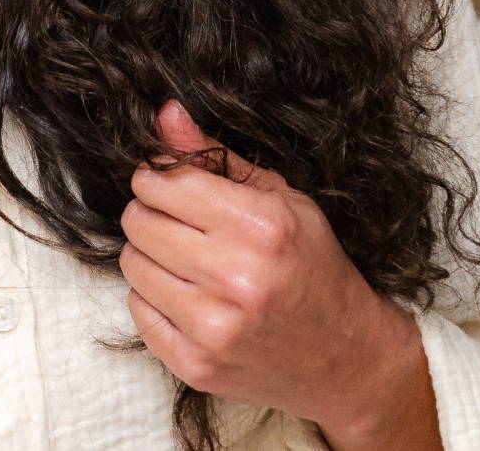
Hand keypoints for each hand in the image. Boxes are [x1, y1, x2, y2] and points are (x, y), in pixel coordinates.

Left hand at [119, 99, 403, 427]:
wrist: (348, 360)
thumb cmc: (313, 267)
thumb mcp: (280, 198)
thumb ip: (215, 155)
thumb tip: (164, 114)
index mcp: (259, 227)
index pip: (164, 182)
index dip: (158, 176)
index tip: (169, 183)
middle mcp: (235, 278)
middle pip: (139, 221)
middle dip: (149, 211)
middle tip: (176, 220)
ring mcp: (213, 328)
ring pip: (132, 263)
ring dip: (148, 253)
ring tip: (183, 258)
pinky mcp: (195, 365)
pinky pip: (137, 311)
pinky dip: (152, 296)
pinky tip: (185, 294)